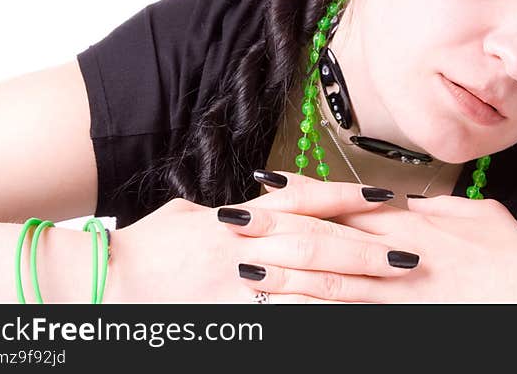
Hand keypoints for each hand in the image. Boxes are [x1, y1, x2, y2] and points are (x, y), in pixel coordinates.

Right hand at [105, 171, 419, 301]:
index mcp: (240, 215)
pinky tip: (345, 321)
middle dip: (368, 249)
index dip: (350, 195)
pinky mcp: (232, 317)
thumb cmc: (148, 245)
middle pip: (320, 243)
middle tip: (410, 255)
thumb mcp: (193, 215)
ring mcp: (239, 285)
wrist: (106, 282)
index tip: (388, 195)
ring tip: (392, 291)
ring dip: (354, 287)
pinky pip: (283, 320)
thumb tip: (264, 201)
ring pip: (309, 284)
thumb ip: (235, 211)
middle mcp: (246, 246)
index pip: (306, 199)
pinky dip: (316, 319)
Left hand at [245, 175, 516, 301]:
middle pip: (325, 236)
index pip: (344, 200)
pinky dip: (314, 316)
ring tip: (245, 267)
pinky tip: (285, 314)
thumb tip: (408, 204)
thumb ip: (435, 208)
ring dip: (284, 273)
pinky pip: (349, 320)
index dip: (303, 190)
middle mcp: (395, 253)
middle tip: (233, 220)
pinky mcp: (401, 321)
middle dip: (276, 228)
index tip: (268, 182)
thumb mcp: (474, 213)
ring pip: (327, 281)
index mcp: (409, 221)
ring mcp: (396, 292)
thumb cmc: (509, 252)